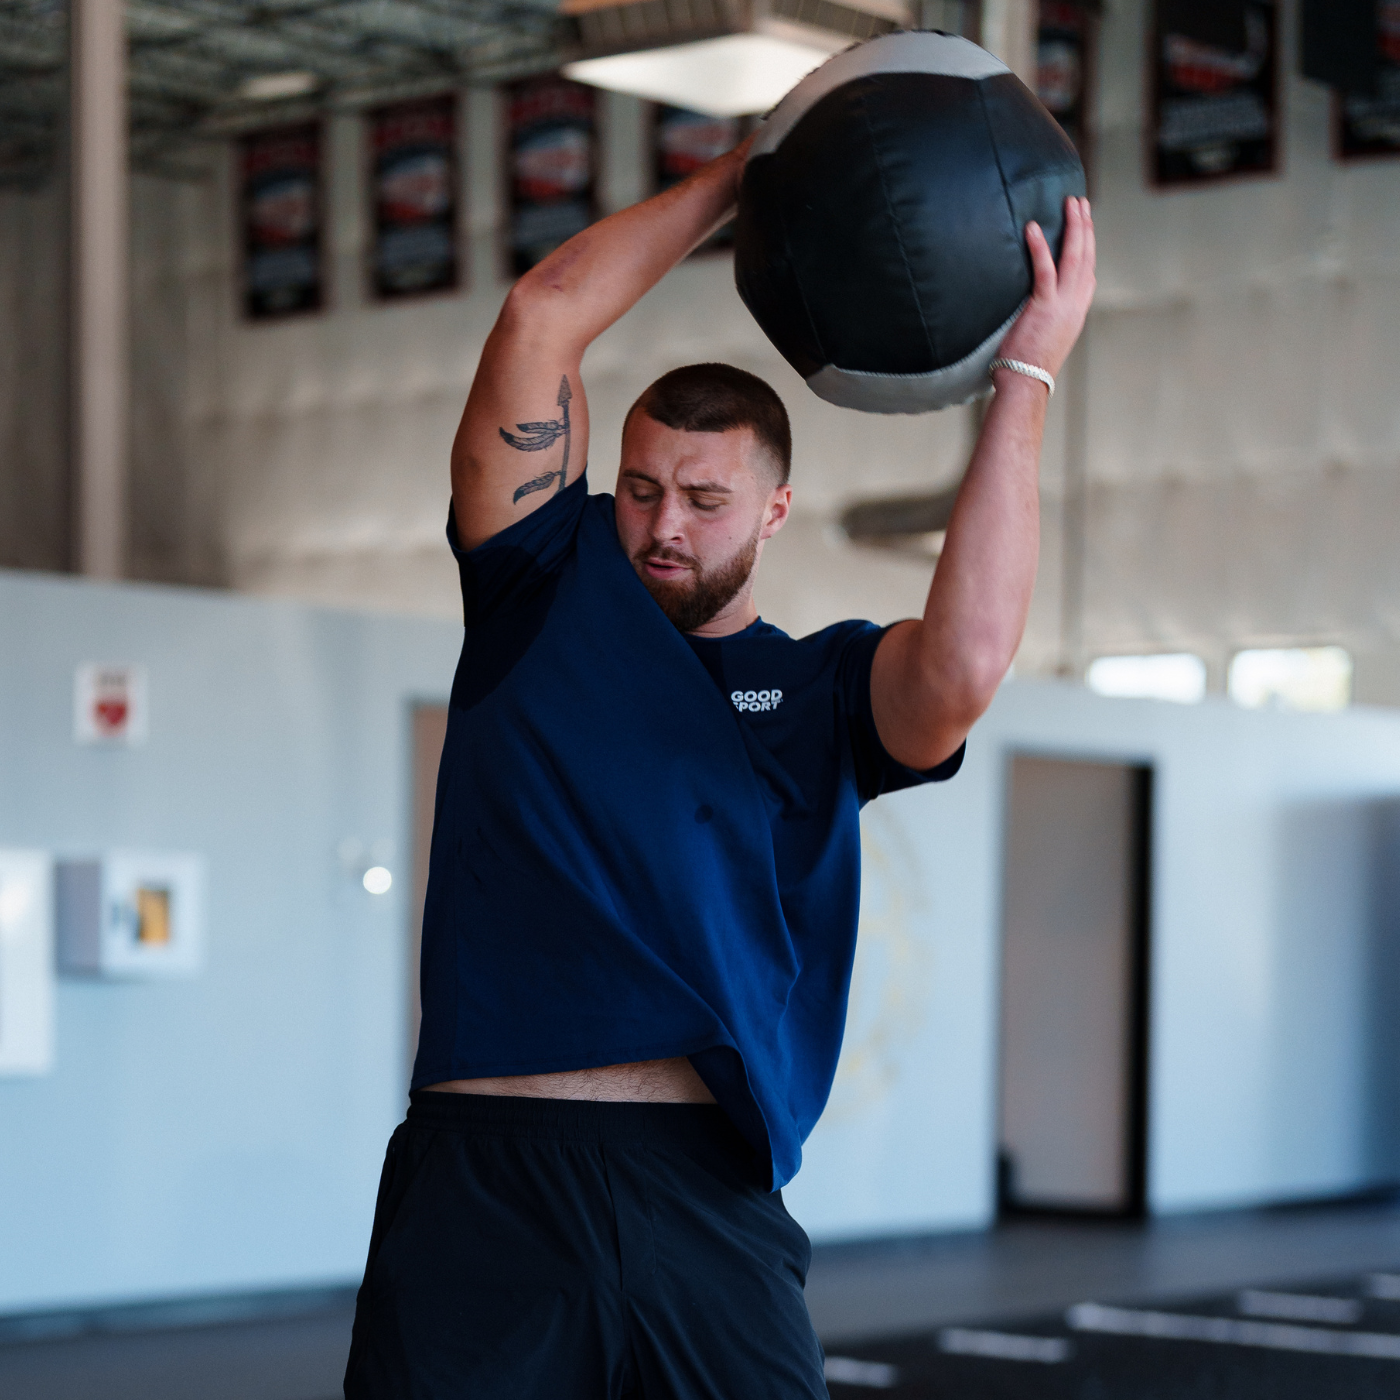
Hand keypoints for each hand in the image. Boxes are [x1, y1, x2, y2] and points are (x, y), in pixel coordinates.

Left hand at [995, 196, 1095, 380]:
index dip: (1089, 247)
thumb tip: (1035, 307)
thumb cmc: (1026, 367)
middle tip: (1081, 202)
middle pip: (1087, 257)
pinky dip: (1040, 246)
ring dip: (1074, 226)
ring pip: (1075, 257)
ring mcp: (1062, 305)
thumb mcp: (1045, 338)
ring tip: (1070, 203)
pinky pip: (1044, 270)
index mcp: (1077, 313)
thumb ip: (1046, 318)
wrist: (1026, 385)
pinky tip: (1032, 227)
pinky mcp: (1043, 307)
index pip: (1088, 274)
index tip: (1086, 226)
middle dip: (1086, 226)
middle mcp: (1076, 305)